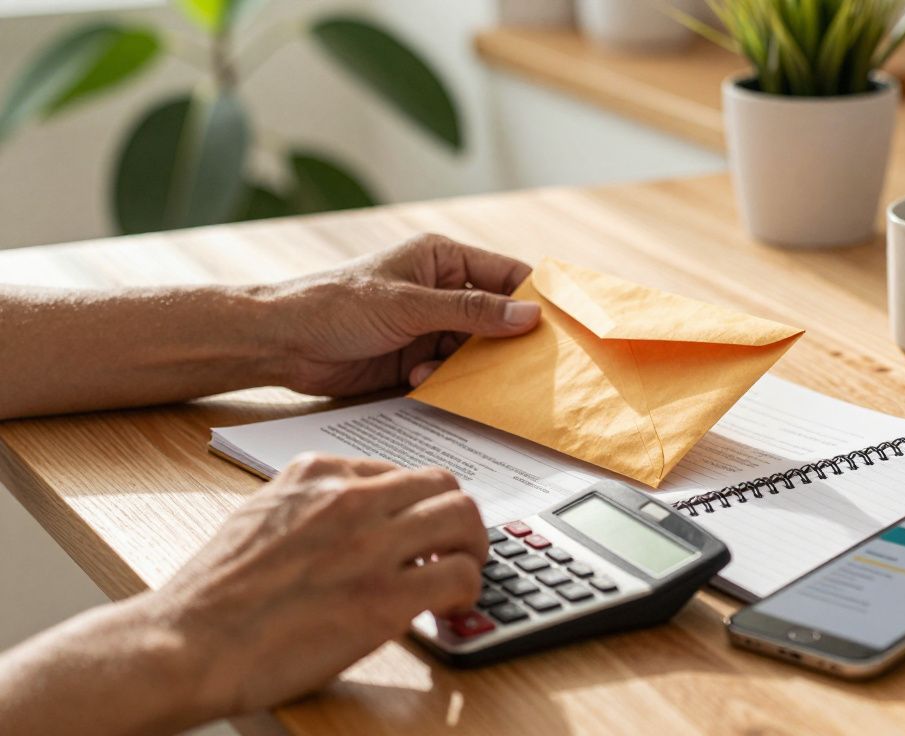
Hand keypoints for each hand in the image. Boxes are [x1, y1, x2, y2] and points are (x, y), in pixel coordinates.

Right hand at [153, 454, 486, 716]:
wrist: (185, 644)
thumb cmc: (213, 594)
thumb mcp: (260, 515)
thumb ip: (310, 505)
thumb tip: (352, 518)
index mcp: (317, 474)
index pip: (401, 472)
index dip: (418, 506)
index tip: (420, 531)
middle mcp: (349, 498)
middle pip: (443, 487)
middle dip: (457, 519)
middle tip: (456, 549)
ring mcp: (370, 545)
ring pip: (463, 520)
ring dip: (472, 549)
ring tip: (460, 576)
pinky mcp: (384, 599)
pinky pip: (459, 576)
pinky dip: (467, 590)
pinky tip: (449, 609)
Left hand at [273, 233, 539, 396]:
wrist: (281, 343)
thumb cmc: (335, 305)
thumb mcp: (409, 305)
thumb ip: (470, 311)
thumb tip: (527, 315)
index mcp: (443, 260)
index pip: (507, 274)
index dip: (535, 297)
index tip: (561, 324)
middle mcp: (442, 291)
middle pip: (497, 316)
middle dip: (507, 340)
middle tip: (528, 365)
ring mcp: (429, 325)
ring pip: (475, 349)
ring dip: (470, 366)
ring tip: (452, 372)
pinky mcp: (416, 357)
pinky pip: (450, 371)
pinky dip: (444, 379)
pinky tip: (417, 379)